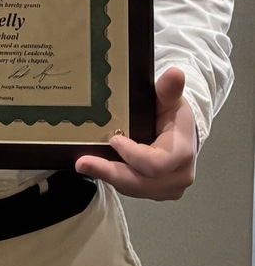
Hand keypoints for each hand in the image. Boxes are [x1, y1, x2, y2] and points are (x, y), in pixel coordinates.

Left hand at [75, 68, 196, 200]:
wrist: (183, 131)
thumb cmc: (173, 113)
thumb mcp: (170, 98)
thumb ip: (169, 88)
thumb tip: (175, 73)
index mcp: (182, 152)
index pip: (157, 162)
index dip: (134, 155)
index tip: (114, 140)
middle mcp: (178, 175)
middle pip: (141, 183)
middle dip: (111, 173)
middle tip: (82, 163)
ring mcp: (167, 188)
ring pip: (134, 189)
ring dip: (109, 177)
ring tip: (85, 164)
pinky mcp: (155, 192)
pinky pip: (133, 189)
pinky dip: (115, 179)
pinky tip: (97, 168)